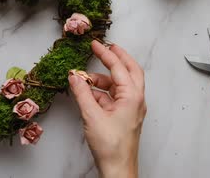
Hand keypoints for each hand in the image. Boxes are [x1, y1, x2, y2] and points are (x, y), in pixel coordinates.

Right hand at [68, 40, 145, 177]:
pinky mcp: (123, 116)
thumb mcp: (92, 115)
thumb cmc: (111, 146)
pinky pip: (113, 97)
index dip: (105, 54)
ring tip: (84, 78)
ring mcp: (130, 108)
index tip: (95, 44)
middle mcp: (135, 99)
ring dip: (103, 78)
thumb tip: (74, 77)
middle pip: (129, 71)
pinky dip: (100, 92)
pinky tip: (87, 92)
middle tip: (104, 48)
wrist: (117, 169)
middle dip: (116, 58)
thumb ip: (82, 93)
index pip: (119, 67)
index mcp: (132, 96)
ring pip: (119, 84)